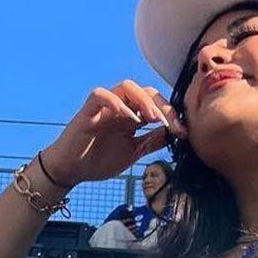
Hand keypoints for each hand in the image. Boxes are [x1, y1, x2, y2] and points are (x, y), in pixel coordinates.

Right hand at [40, 81, 186, 188]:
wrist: (72, 170)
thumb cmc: (99, 160)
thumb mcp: (133, 153)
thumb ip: (151, 142)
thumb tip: (174, 135)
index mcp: (133, 116)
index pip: (157, 105)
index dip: (173, 116)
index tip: (184, 134)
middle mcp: (121, 107)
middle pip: (146, 92)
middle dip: (163, 107)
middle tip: (173, 126)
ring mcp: (104, 107)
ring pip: (126, 87)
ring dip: (143, 100)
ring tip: (153, 118)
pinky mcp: (88, 111)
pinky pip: (100, 95)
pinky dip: (115, 102)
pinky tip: (128, 117)